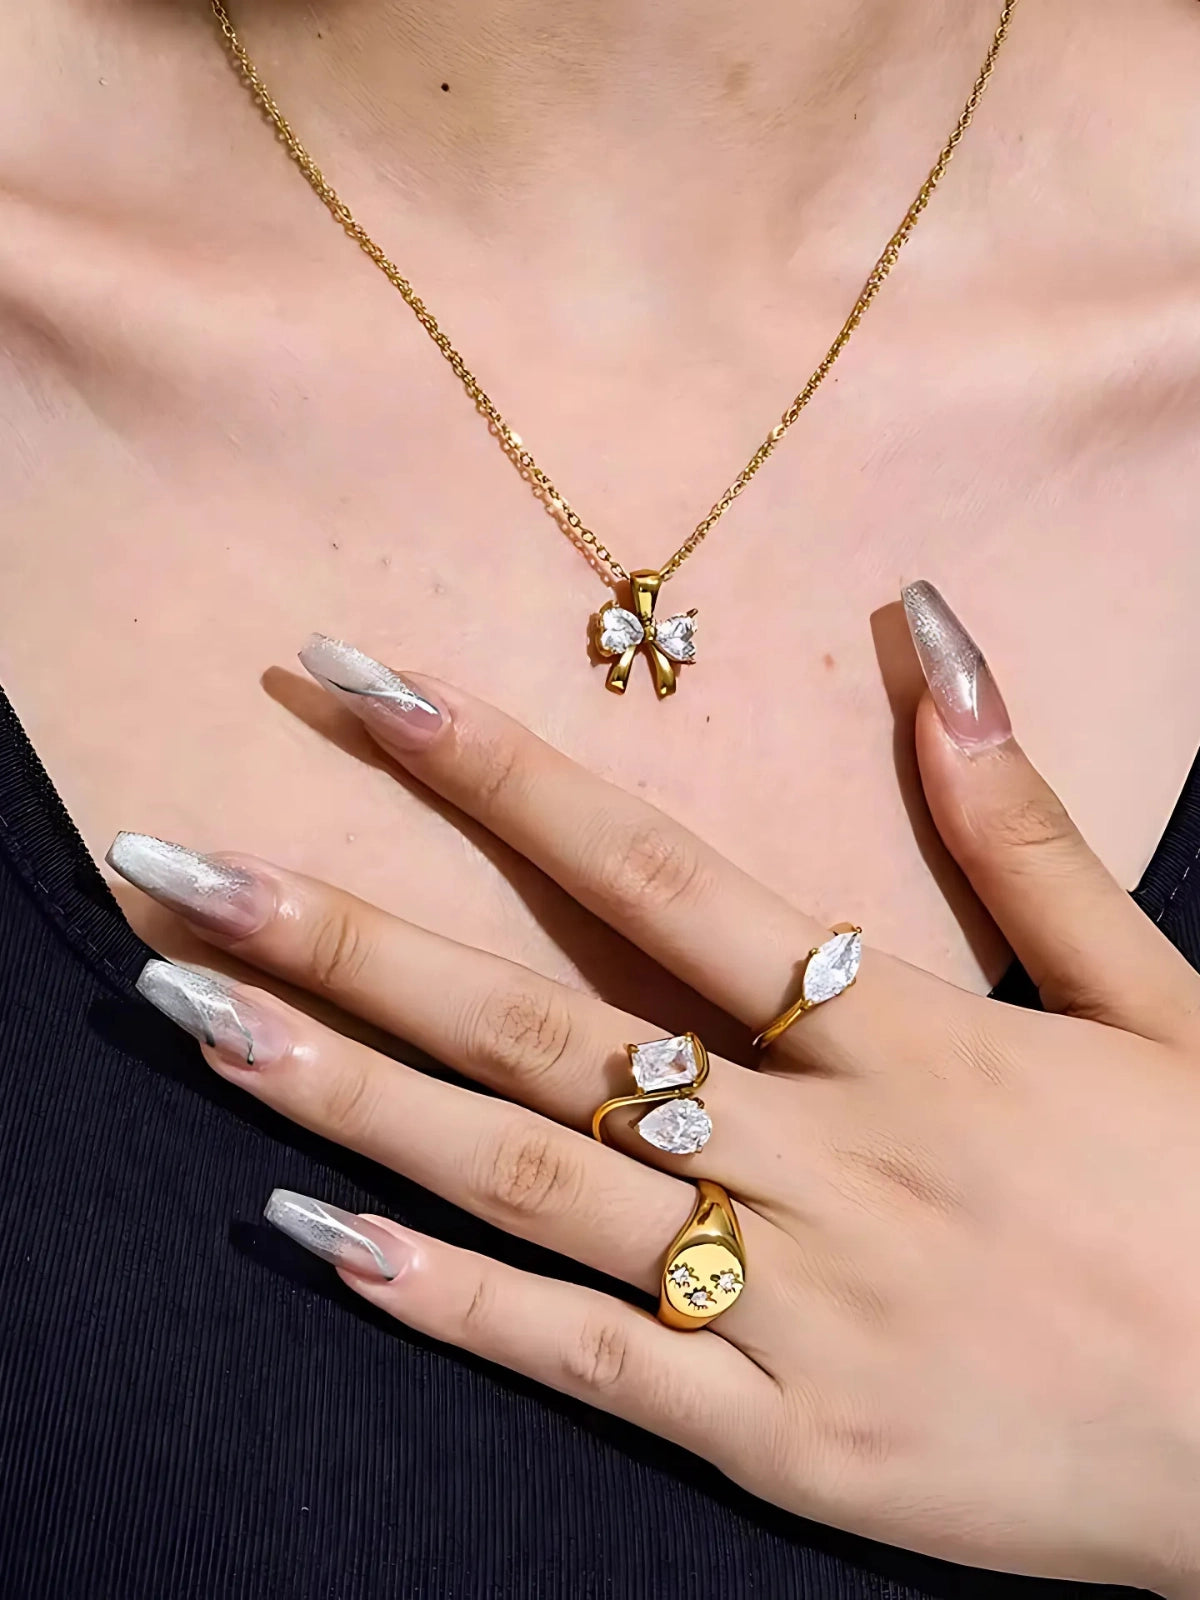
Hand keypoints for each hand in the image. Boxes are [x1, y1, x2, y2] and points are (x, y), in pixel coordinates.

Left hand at [112, 594, 1199, 1593]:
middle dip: (349, 938)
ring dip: (350, 1096)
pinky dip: (448, 1301)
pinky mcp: (788, 1442)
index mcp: (905, 1043)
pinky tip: (317, 1236)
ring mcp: (792, 1307)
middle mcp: (820, 1158)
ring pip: (529, 1180)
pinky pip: (588, 1361)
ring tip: (192, 1020)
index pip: (658, 873)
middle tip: (179, 870)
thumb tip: (932, 633)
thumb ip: (1021, 827)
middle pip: (542, 1025)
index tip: (362, 690)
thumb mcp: (1154, 1001)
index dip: (499, 773)